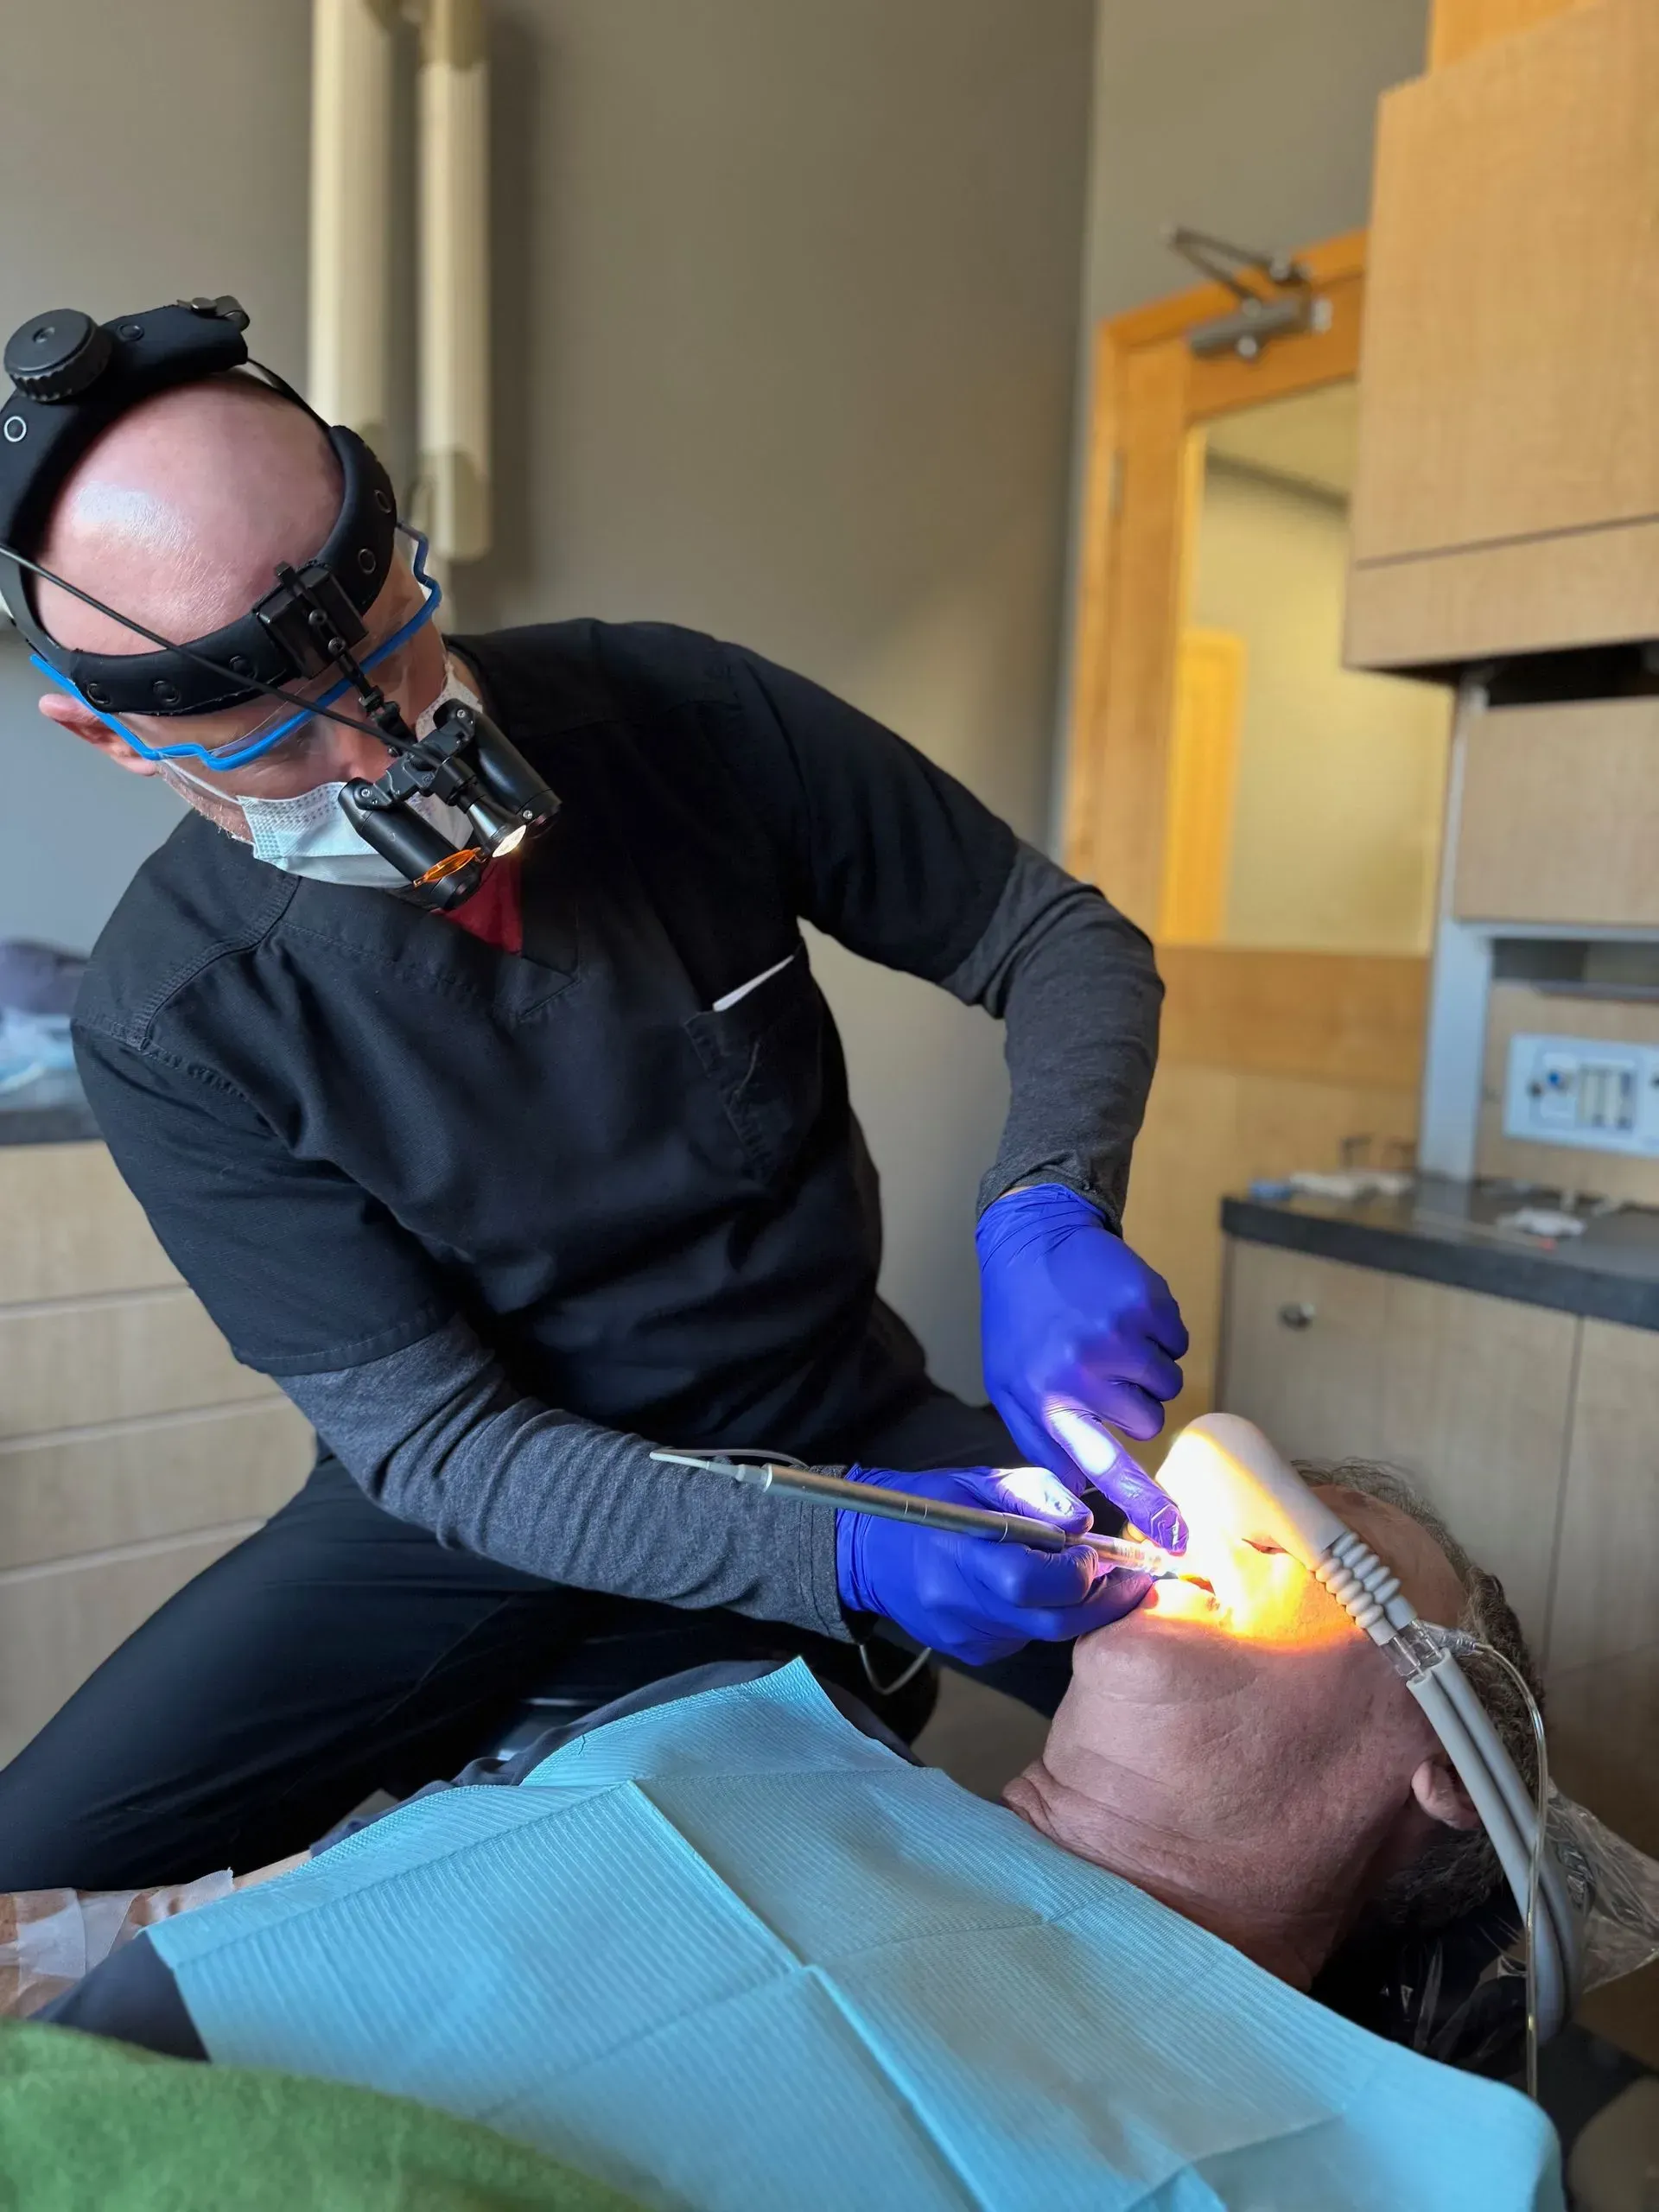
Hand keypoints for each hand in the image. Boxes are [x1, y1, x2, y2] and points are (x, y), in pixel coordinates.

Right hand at [834, 1460, 1152, 1666]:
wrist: (865, 1554)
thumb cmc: (926, 1505)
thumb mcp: (976, 1481)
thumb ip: (1034, 1494)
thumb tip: (1082, 1522)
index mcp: (964, 1557)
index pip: (1037, 1582)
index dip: (1079, 1571)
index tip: (1095, 1551)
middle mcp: (965, 1607)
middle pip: (1056, 1621)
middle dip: (1102, 1600)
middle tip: (1131, 1578)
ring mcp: (967, 1637)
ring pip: (1045, 1633)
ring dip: (1076, 1608)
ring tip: (1088, 1577)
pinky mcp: (970, 1653)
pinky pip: (1024, 1640)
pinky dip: (1042, 1617)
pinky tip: (1035, 1593)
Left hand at [976, 1183, 1189, 1549]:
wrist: (1033, 1241)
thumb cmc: (1022, 1323)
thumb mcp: (1009, 1385)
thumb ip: (1045, 1442)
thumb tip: (1082, 1494)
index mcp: (1043, 1398)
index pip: (1098, 1466)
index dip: (1142, 1504)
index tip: (1174, 1537)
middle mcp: (1079, 1370)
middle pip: (1145, 1424)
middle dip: (1131, 1403)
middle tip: (1099, 1368)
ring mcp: (1115, 1334)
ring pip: (1167, 1386)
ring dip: (1147, 1367)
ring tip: (1109, 1337)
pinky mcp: (1146, 1302)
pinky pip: (1178, 1344)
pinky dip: (1160, 1332)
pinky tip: (1123, 1312)